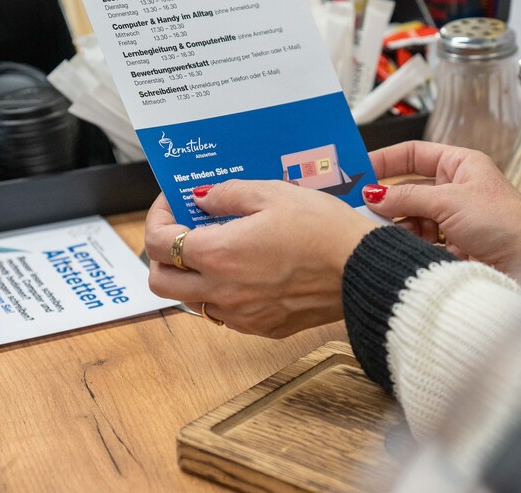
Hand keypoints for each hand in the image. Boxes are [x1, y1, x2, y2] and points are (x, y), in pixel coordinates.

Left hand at [144, 180, 378, 337]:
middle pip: (159, 282)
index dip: (157, 218)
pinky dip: (219, 293)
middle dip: (160, 255)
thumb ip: (228, 194)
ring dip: (189, 276)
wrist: (364, 271)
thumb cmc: (324, 230)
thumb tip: (202, 198)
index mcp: (218, 255)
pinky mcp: (262, 327)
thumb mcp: (273, 193)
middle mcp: (222, 291)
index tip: (172, 205)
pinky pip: (223, 314)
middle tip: (180, 231)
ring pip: (189, 301)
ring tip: (213, 249)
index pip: (157, 244)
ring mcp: (241, 314)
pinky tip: (242, 271)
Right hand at [364, 141, 520, 277]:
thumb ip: (406, 197)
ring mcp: (454, 218)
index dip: (384, 160)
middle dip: (387, 199)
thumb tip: (372, 193)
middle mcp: (455, 188)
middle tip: (361, 208)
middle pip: (407, 188)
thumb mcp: (449, 201)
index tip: (358, 171)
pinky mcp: (454, 246)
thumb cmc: (508, 223)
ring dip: (398, 224)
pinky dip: (409, 244)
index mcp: (459, 165)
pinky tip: (401, 248)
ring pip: (411, 217)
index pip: (411, 154)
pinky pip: (421, 241)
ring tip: (383, 232)